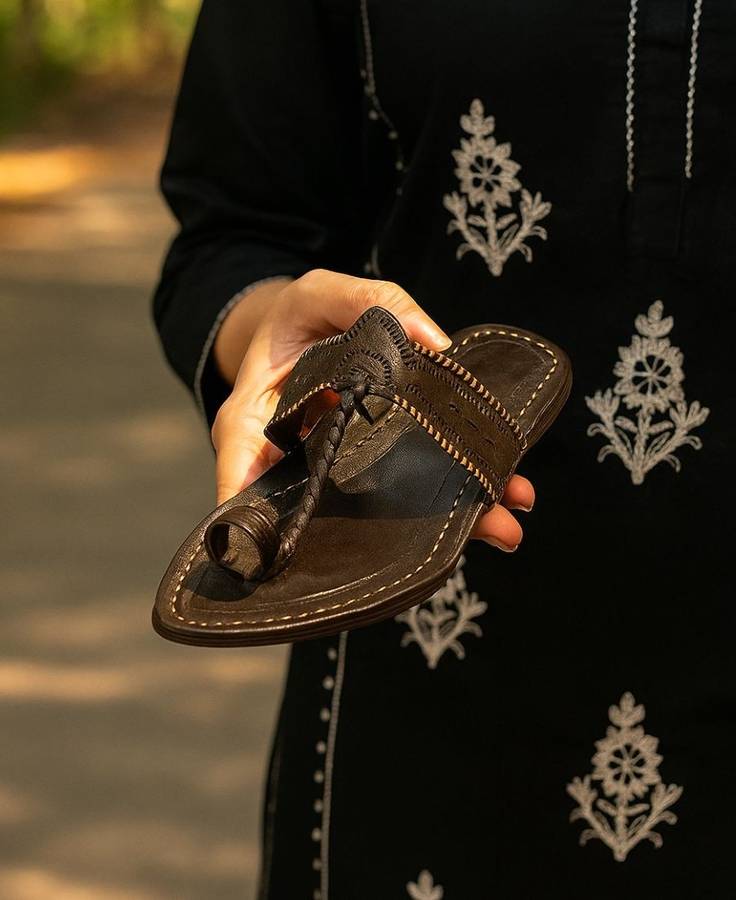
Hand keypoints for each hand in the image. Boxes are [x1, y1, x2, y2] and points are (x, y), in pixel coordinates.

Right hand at [211, 269, 532, 550]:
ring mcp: (336, 466)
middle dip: (385, 537)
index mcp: (256, 423)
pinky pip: (404, 478)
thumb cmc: (300, 316)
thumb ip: (368, 301)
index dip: (260, 526)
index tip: (295, 558)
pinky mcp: (371, 458)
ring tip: (502, 528)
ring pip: (379, 507)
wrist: (310, 329)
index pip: (244, 481)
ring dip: (442, 517)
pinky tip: (499, 493)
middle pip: (326, 512)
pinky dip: (449, 486)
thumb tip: (433, 341)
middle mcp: (292, 458)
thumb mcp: (319, 294)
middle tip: (456, 550)